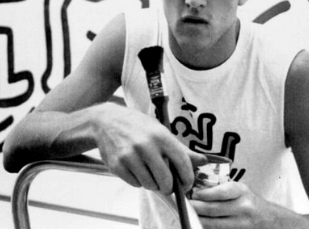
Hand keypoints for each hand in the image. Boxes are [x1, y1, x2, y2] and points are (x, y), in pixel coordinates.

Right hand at [92, 103, 206, 195]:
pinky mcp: (117, 165)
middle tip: (167, 184)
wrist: (105, 121)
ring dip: (152, 183)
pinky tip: (135, 168)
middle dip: (169, 187)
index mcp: (160, 135)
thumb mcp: (160, 130)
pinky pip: (135, 184)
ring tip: (148, 171)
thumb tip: (203, 161)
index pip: (182, 164)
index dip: (187, 178)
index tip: (186, 184)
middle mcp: (145, 146)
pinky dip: (138, 181)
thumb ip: (181, 149)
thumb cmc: (137, 125)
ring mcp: (130, 156)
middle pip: (166, 181)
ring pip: (150, 185)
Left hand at [190, 181, 276, 228]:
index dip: (205, 194)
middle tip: (186, 204)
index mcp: (242, 192)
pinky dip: (206, 228)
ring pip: (214, 225)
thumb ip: (221, 189)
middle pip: (214, 210)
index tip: (194, 194)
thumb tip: (195, 191)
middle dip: (196, 207)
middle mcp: (243, 208)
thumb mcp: (240, 190)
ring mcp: (241, 225)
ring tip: (189, 214)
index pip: (222, 192)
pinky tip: (200, 223)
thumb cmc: (248, 202)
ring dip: (199, 220)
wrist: (268, 220)